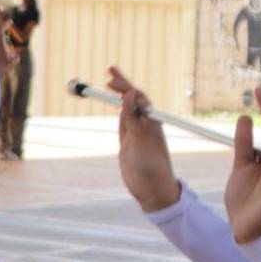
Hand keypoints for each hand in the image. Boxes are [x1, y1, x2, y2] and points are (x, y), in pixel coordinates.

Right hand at [107, 67, 181, 212]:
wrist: (150, 188)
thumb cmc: (150, 164)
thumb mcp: (139, 139)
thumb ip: (132, 117)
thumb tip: (129, 94)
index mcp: (151, 120)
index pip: (137, 96)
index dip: (124, 86)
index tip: (110, 79)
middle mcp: (145, 124)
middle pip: (131, 100)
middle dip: (121, 86)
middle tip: (109, 73)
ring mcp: (136, 133)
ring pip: (126, 110)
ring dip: (119, 98)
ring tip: (110, 84)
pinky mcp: (128, 144)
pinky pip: (123, 124)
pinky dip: (119, 113)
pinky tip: (116, 106)